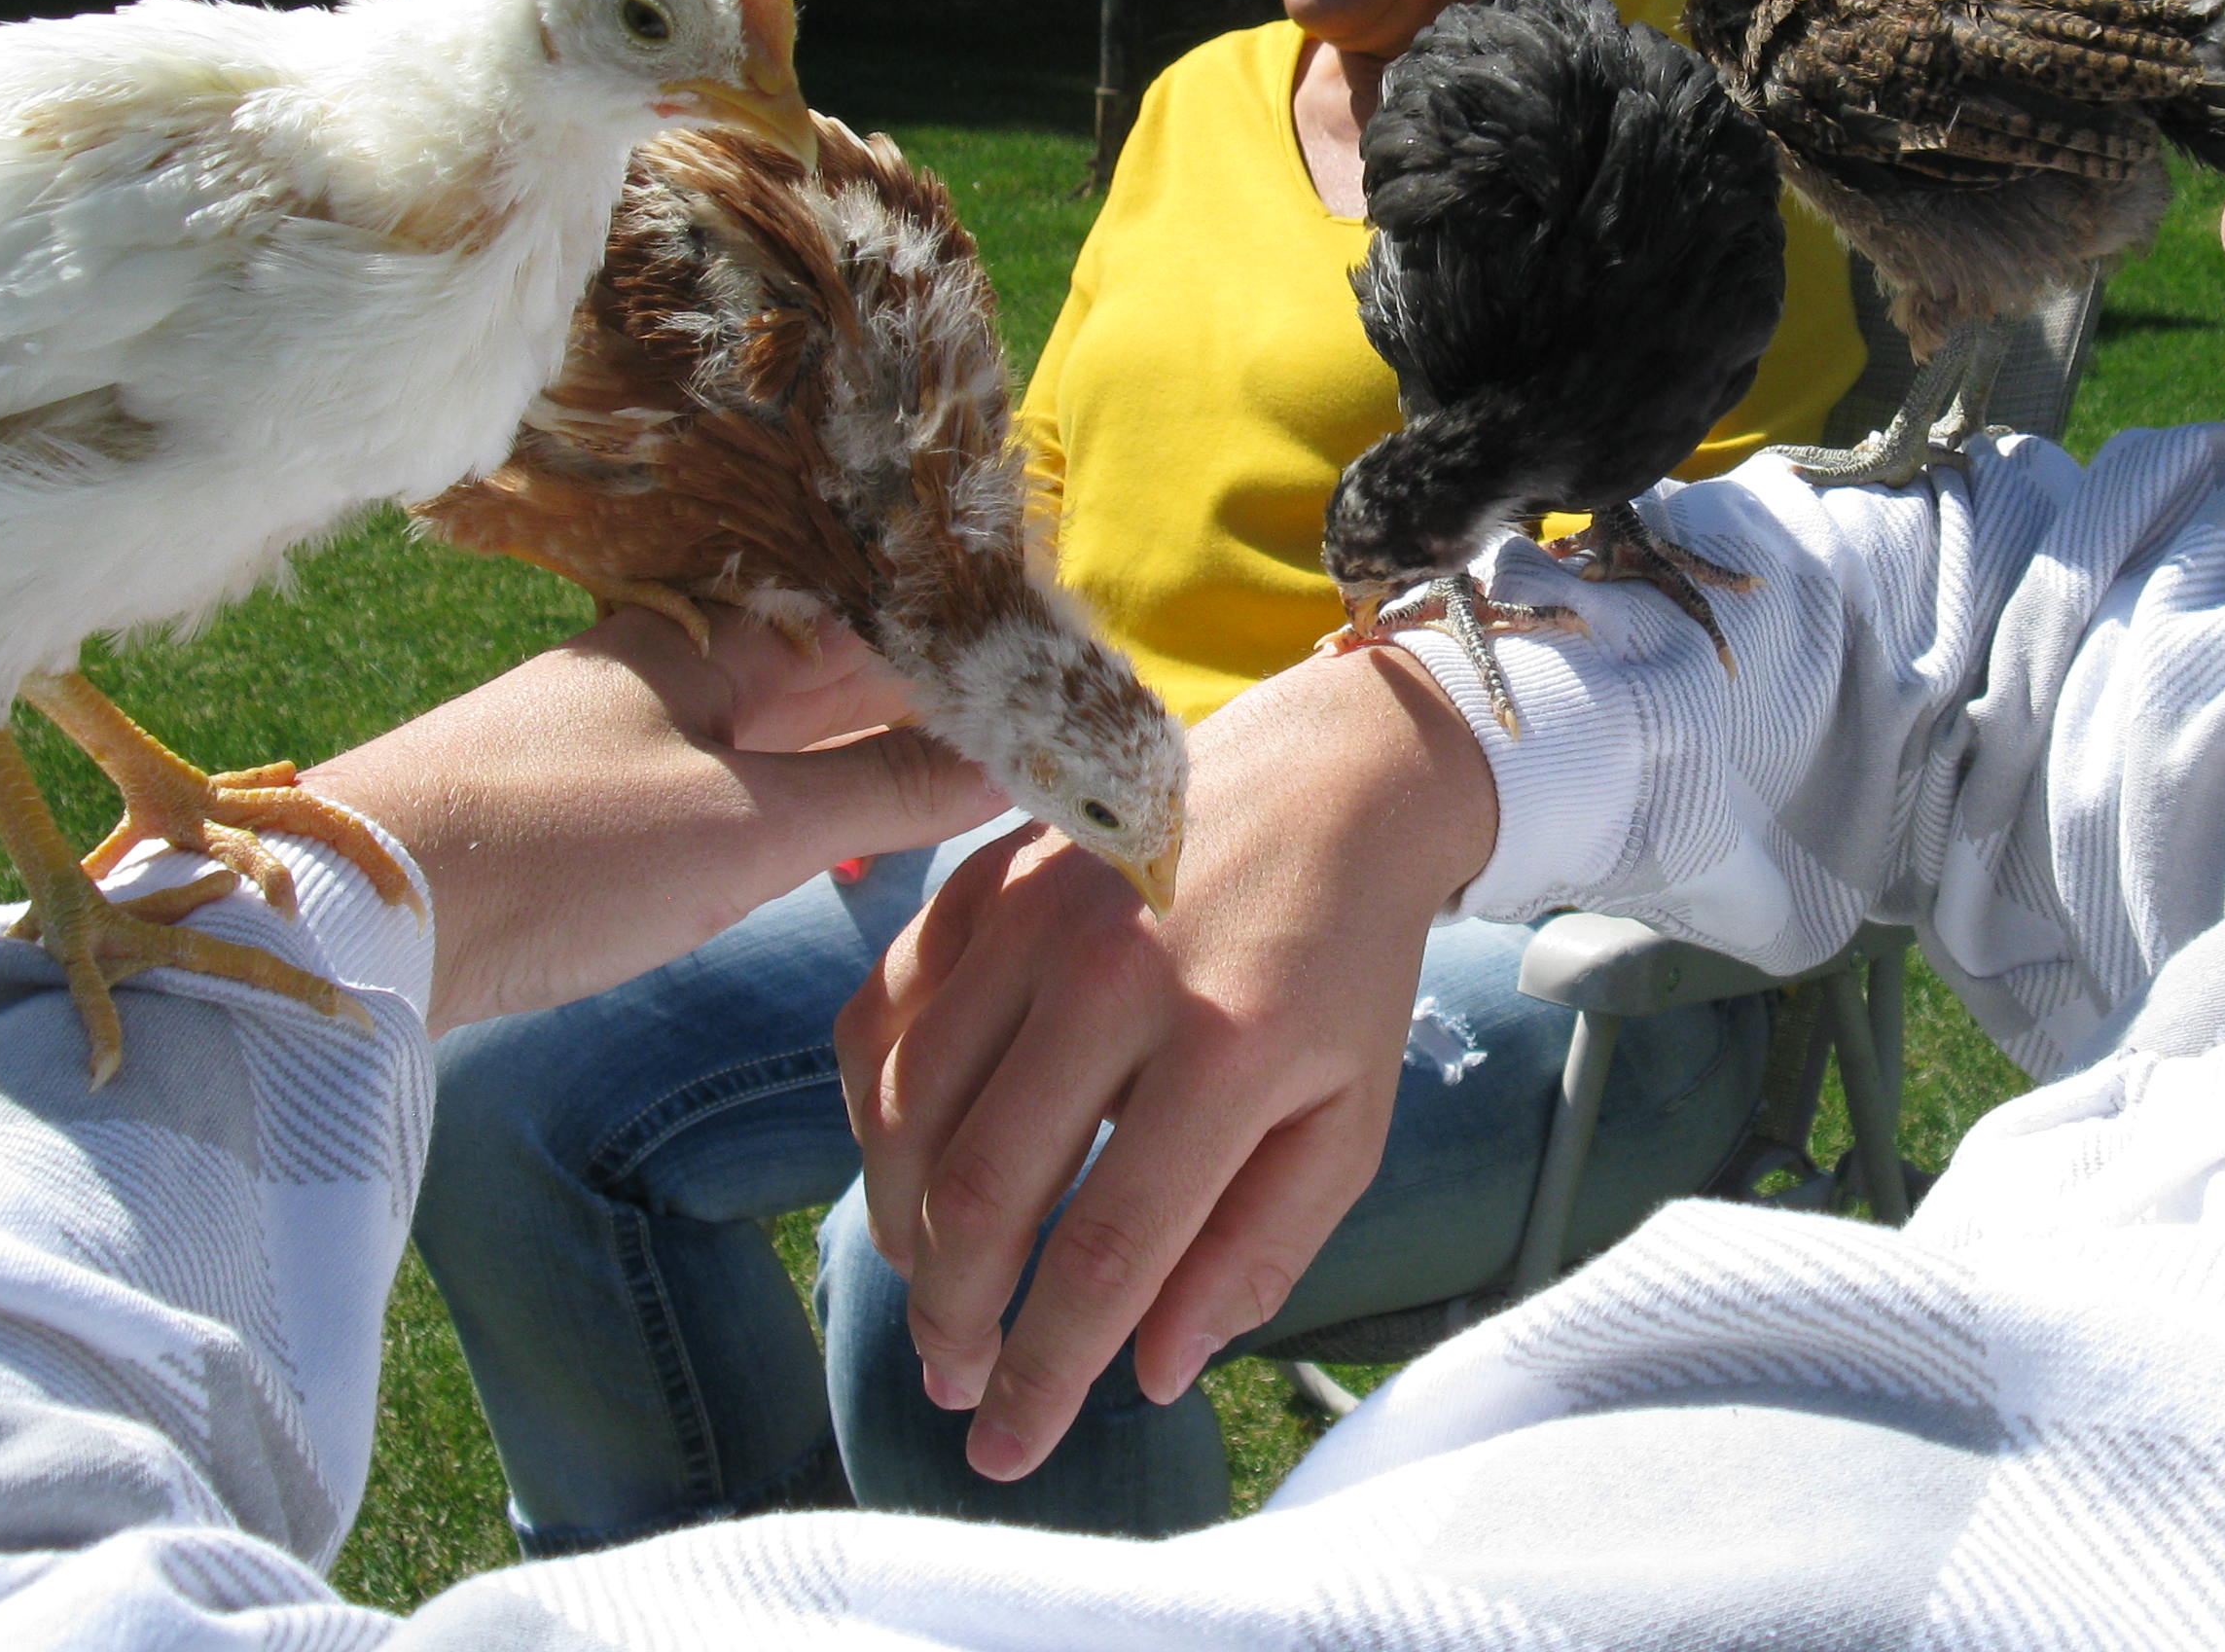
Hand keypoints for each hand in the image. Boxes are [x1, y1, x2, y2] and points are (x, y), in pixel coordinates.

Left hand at [310, 609, 999, 1030]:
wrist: (353, 918)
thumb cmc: (556, 849)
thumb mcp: (746, 828)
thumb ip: (884, 789)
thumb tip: (1022, 758)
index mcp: (711, 631)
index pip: (873, 609)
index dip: (966, 629)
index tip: (1062, 656)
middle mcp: (673, 660)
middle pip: (832, 660)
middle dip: (933, 686)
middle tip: (1050, 715)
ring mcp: (629, 728)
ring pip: (785, 718)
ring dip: (874, 739)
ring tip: (983, 759)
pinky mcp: (595, 799)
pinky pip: (737, 769)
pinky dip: (808, 785)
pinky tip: (850, 818)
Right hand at [836, 643, 1495, 1478]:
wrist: (1334, 775)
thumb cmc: (1345, 967)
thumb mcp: (1349, 1121)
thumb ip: (1255, 1251)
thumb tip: (1150, 1371)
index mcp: (1225, 1048)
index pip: (1101, 1251)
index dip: (1042, 1371)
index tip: (1008, 1449)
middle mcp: (1113, 977)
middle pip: (978, 1192)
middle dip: (951, 1316)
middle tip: (956, 1375)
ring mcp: (1034, 915)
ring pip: (909, 1112)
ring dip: (900, 1229)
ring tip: (933, 1291)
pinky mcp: (984, 878)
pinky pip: (882, 1015)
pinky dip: (874, 1111)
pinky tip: (906, 1165)